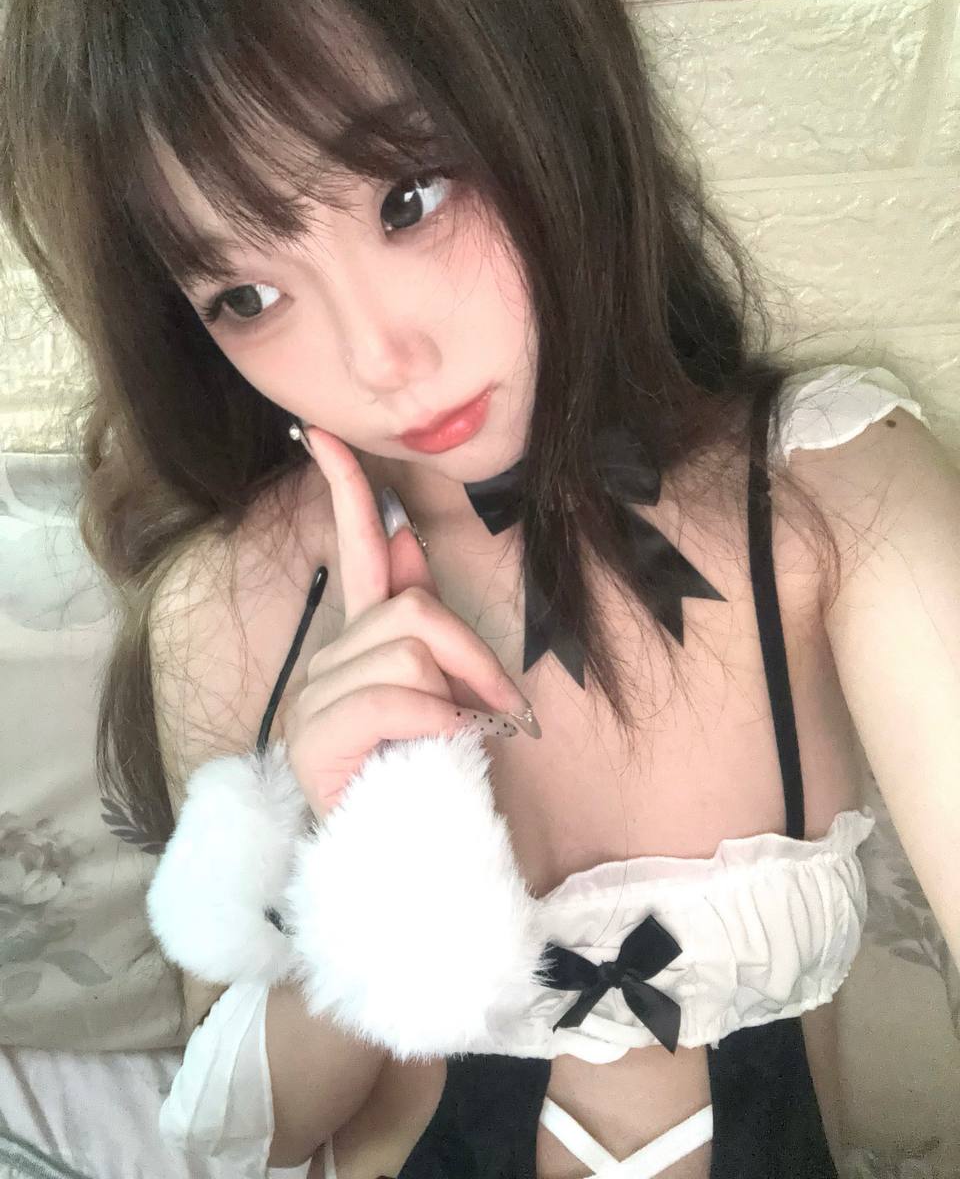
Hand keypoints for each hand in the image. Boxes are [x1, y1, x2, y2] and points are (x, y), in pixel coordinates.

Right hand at [284, 426, 536, 816]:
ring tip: (464, 738)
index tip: (324, 435)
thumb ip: (420, 618)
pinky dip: (436, 720)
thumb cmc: (433, 772)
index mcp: (360, 643)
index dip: (343, 492)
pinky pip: (396, 693)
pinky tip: (439, 747)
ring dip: (460, 693)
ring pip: (409, 649)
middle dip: (473, 654)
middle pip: (412, 608)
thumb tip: (401, 536)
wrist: (408, 862)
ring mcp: (314, 697)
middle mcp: (328, 661)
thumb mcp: (444, 686)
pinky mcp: (314, 735)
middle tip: (503, 709)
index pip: (349, 551)